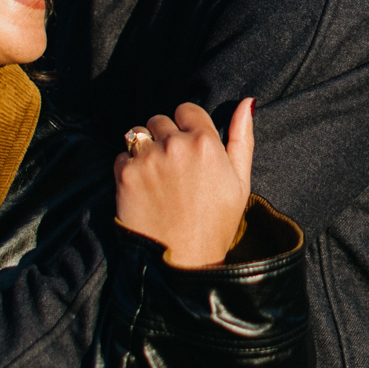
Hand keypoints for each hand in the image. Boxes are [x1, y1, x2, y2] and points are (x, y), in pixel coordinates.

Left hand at [115, 98, 254, 267]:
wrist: (182, 264)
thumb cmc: (216, 226)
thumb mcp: (240, 183)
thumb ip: (241, 139)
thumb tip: (246, 103)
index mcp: (205, 143)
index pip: (187, 109)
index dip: (187, 127)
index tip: (188, 147)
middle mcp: (175, 144)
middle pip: (160, 120)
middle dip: (165, 137)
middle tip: (173, 168)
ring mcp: (148, 158)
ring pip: (138, 134)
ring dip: (144, 148)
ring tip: (156, 178)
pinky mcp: (125, 174)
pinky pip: (122, 156)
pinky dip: (129, 168)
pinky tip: (143, 189)